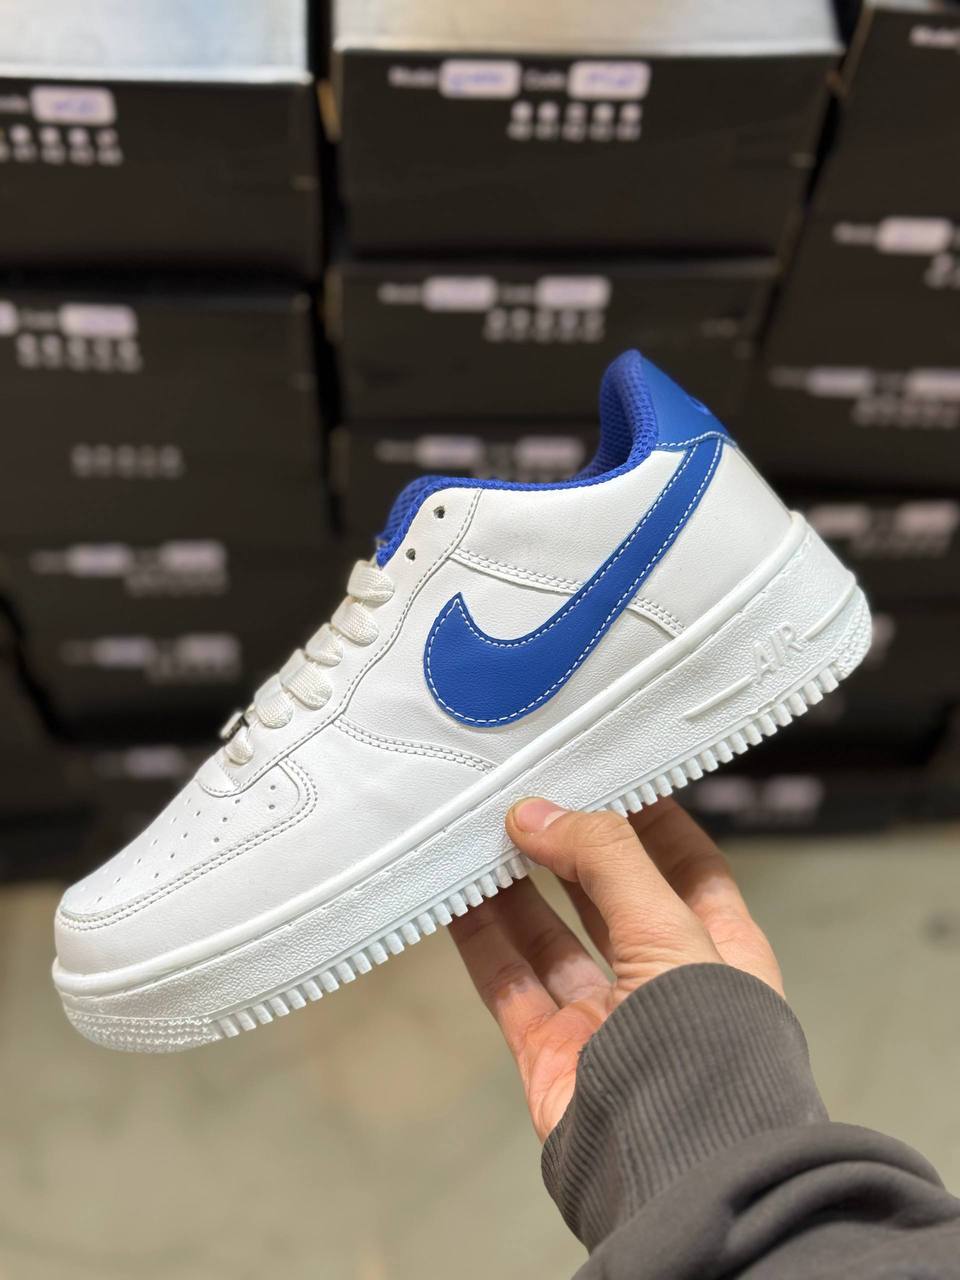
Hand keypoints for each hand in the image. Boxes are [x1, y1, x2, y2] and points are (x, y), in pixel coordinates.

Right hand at [450, 797, 782, 1141]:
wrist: (676, 1167)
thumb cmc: (709, 1050)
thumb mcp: (671, 928)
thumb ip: (606, 860)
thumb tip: (541, 813)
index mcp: (718, 948)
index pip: (686, 866)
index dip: (647, 820)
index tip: (603, 774)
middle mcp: (662, 980)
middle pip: (608, 896)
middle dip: (569, 847)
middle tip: (527, 798)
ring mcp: (605, 1019)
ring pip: (550, 936)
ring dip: (515, 887)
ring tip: (481, 834)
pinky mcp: (552, 1052)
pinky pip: (509, 983)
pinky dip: (481, 940)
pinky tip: (456, 898)